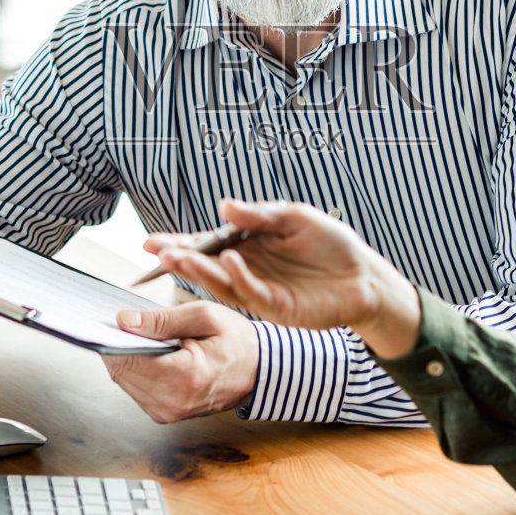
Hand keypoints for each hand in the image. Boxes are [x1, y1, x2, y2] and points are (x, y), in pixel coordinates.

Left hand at [102, 302, 258, 423]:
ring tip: (149, 339)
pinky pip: (136, 390)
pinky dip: (137, 370)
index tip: (116, 319)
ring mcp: (168, 413)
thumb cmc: (238, 342)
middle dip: (120, 346)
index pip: (126, 359)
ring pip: (124, 381)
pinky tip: (153, 355)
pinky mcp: (165, 415)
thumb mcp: (203, 317)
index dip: (115, 336)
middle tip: (133, 324)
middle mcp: (172, 403)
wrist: (259, 371)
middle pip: (121, 372)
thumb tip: (124, 320)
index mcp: (184, 377)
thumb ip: (161, 320)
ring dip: (128, 358)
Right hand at [151, 199, 421, 357]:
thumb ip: (260, 215)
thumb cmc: (330, 243)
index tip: (151, 242)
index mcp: (247, 246)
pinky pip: (252, 291)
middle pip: (207, 266)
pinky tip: (229, 259)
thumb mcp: (295, 217)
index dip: (180, 243)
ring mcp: (260, 290)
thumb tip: (225, 206)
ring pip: (222, 283)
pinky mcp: (277, 308)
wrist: (365, 275)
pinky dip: (239, 276)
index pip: (207, 245)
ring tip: (179, 258)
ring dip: (200, 271)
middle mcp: (247, 269)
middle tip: (156, 252)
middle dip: (180, 259)